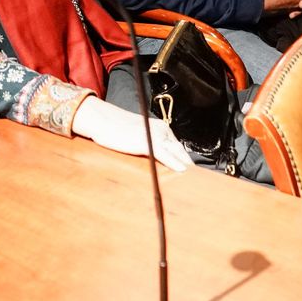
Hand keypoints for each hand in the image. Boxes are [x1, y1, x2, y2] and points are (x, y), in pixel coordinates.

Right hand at [71, 96, 192, 171]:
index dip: (185, 160)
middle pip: (180, 150)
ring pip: (175, 153)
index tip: (192, 173)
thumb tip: (156, 160)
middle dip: (188, 165)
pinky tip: (181, 171)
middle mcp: (161, 130)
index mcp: (161, 128)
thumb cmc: (116, 129)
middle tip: (198, 179)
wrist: (103, 120)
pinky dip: (174, 163)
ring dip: (185, 167)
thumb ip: (150, 146)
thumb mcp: (137, 136)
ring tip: (194, 180)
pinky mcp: (146, 142)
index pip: (177, 147)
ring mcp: (154, 135)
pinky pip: (164, 154)